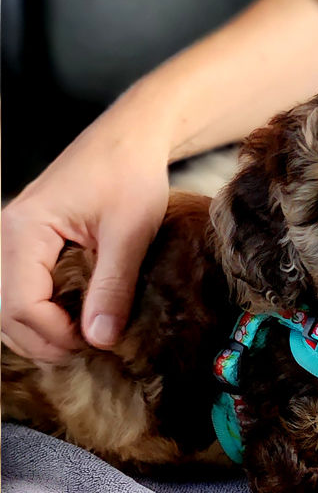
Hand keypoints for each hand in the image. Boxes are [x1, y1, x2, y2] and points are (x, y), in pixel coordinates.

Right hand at [1, 94, 169, 361]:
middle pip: (5, 312)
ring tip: (83, 340)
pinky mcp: (28, 242)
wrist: (130, 140)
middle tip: (90, 351)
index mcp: (24, 230)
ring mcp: (13, 239)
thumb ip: (113, 287)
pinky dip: (40, 313)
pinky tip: (72, 321)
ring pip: (7, 305)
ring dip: (39, 331)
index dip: (56, 335)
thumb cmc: (130, 175)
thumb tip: (100, 340)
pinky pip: (20, 289)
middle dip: (44, 340)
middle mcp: (6, 235)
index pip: (20, 305)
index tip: (97, 344)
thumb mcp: (130, 234)